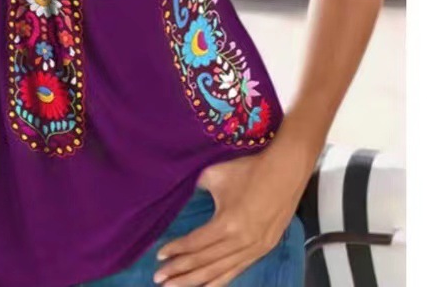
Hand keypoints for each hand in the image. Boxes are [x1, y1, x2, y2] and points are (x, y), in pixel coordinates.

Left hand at [153, 121, 318, 286]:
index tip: (160, 256)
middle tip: (159, 279)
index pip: (196, 244)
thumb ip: (198, 188)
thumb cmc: (250, 170)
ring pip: (220, 271)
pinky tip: (207, 286)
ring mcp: (254, 249)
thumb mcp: (216, 174)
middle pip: (205, 262)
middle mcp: (240, 242)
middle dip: (180, 272)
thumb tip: (184, 193)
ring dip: (196, 280)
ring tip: (176, 286)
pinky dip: (220, 280)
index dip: (176, 250)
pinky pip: (237, 270)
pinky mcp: (263, 249)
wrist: (285, 171)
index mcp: (227, 224)